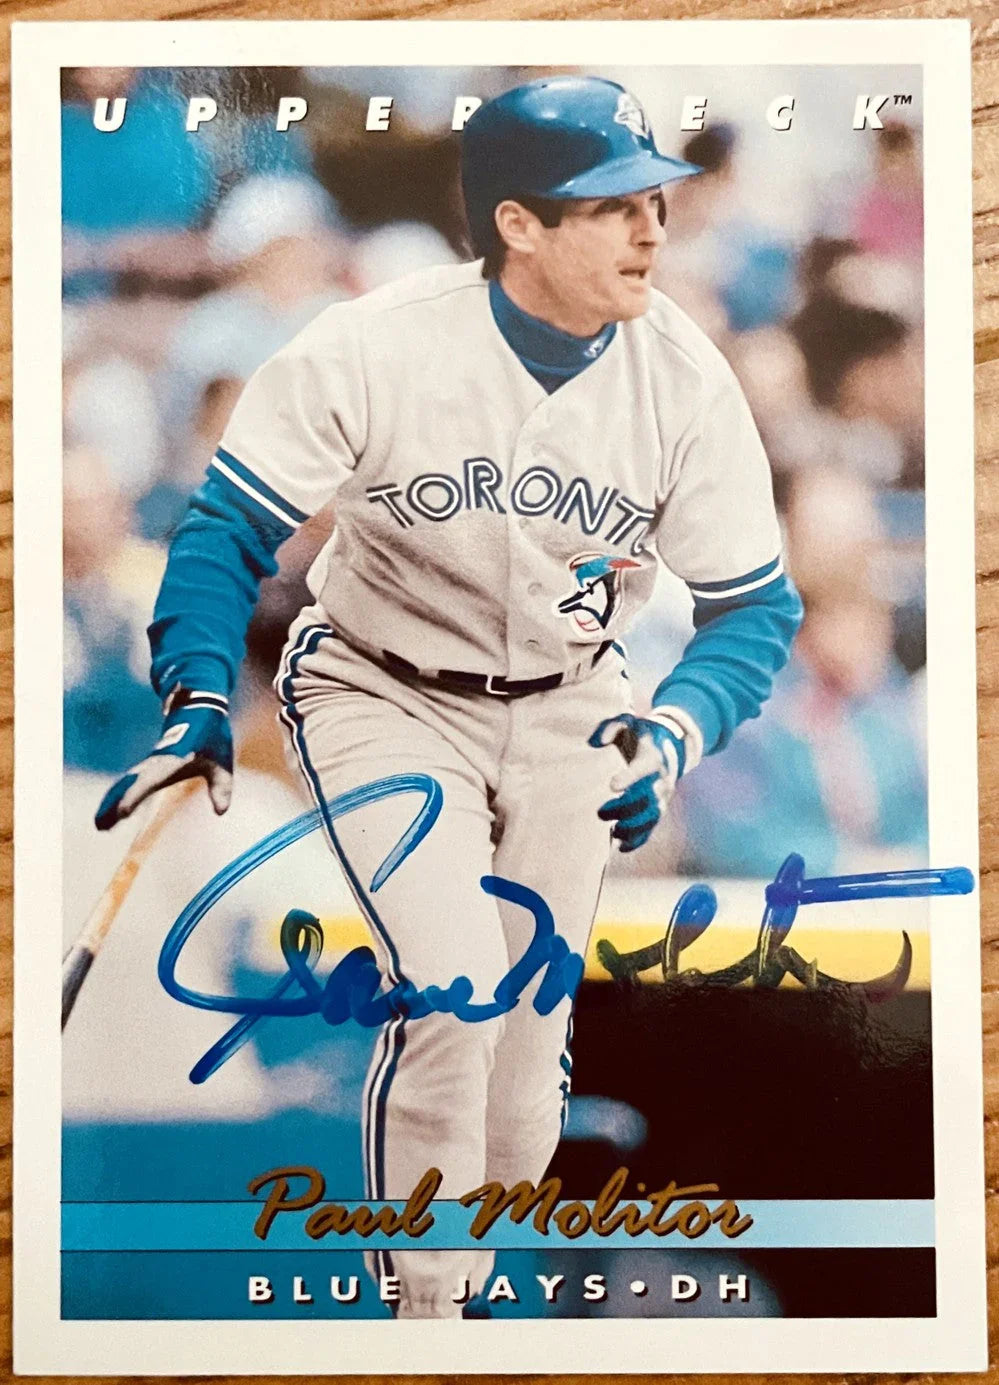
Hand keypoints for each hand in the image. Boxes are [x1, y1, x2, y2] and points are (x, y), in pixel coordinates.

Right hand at [95, 690, 232, 830]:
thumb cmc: (211, 735)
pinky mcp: (149, 764)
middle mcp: (155, 762)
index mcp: (171, 760)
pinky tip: (111, 811)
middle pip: (129, 785)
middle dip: (114, 804)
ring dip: (112, 802)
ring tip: (100, 825)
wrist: (197, 708)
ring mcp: (150, 763)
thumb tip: (221, 811)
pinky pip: (129, 781)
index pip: (149, 781)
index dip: (135, 796)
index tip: (123, 811)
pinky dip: (118, 795)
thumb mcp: (221, 763)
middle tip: (100, 826)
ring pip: (125, 783)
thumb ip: (221, 787)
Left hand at [588, 710, 693, 853]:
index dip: (629, 777)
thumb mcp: (628, 722)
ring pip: (651, 817)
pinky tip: (622, 847)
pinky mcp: (660, 807)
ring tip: (614, 832)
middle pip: (646, 798)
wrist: (671, 744)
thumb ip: (610, 727)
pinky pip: (652, 827)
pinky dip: (639, 839)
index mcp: (652, 757)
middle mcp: (661, 779)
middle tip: (601, 813)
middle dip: (624, 809)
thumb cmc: (641, 734)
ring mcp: (663, 796)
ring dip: (633, 828)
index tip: (612, 785)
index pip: (642, 768)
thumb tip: (596, 742)